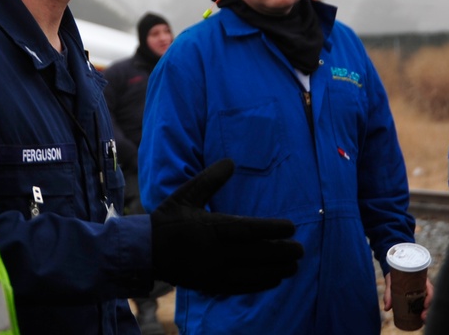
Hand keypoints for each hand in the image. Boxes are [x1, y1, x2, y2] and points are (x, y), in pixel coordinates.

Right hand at [150, 159, 303, 294]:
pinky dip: (261, 283)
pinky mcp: (212, 284)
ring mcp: (215, 270)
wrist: (147, 250)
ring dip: (277, 269)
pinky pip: (242, 286)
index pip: (250, 229)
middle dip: (282, 252)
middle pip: (258, 253)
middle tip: (301, 249)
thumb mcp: (187, 194)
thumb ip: (210, 179)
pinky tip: (274, 280)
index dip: (273, 228)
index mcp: (212, 227)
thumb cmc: (169, 219)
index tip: (291, 226)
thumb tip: (231, 161)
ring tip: (294, 266)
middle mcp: (217, 251)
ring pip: (254, 272)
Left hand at [384, 272, 434, 322]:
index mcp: (420, 280)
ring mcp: (422, 292)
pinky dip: (423, 311)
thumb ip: (388, 294)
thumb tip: (386, 308)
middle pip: (431, 298)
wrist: (392, 274)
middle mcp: (424, 286)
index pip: (430, 288)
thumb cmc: (393, 276)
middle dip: (429, 308)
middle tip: (423, 317)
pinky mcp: (419, 298)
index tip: (425, 305)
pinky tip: (421, 318)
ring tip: (423, 319)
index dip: (430, 297)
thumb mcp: (390, 282)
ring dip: (428, 312)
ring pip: (429, 302)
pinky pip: (424, 305)